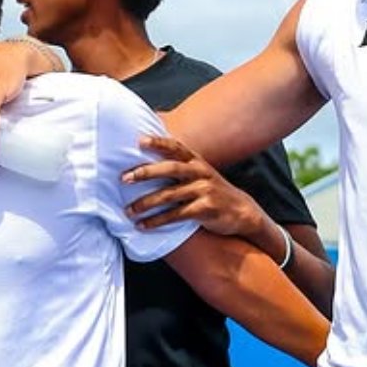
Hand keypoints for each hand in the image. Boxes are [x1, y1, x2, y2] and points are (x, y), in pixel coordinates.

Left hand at [123, 136, 263, 237]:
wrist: (241, 212)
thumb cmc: (211, 191)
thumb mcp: (199, 173)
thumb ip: (179, 165)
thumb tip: (149, 150)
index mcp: (196, 161)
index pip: (176, 147)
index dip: (158, 142)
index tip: (138, 141)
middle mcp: (200, 173)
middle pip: (170, 169)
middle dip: (145, 173)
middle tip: (124, 179)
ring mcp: (204, 191)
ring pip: (170, 195)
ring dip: (146, 203)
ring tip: (128, 210)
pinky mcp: (205, 210)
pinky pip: (176, 215)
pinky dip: (157, 221)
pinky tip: (143, 225)